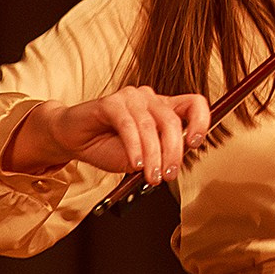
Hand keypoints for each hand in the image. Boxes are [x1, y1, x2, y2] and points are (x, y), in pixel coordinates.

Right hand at [9, 86, 210, 184]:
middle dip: (173, 152)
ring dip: (153, 155)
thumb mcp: (141, 156)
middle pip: (172, 121)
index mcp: (163, 108)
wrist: (73, 141)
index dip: (201, 121)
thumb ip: (159, 154)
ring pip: (150, 126)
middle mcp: (150, 99)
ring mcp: (130, 98)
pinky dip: (134, 147)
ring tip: (151, 176)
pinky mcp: (110, 102)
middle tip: (168, 175)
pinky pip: (128, 125)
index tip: (196, 142)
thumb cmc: (107, 147)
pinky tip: (135, 163)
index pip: (194, 104)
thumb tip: (176, 160)